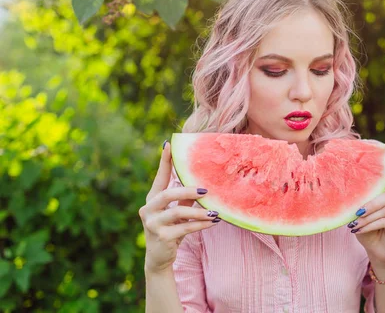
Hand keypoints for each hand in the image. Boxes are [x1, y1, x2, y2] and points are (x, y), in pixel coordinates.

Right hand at [138, 141, 219, 274]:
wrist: (159, 259)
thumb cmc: (170, 230)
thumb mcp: (177, 212)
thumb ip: (184, 198)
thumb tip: (202, 183)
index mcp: (152, 200)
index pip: (159, 178)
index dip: (164, 162)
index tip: (169, 144)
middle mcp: (148, 209)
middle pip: (167, 193)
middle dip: (187, 190)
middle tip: (206, 190)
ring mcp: (152, 224)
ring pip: (177, 211)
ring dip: (199, 211)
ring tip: (215, 212)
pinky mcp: (161, 237)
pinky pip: (185, 227)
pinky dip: (201, 224)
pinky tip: (214, 222)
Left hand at [350, 158, 384, 264]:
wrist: (376, 251)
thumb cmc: (367, 230)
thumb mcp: (361, 216)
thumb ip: (361, 205)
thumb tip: (353, 200)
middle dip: (370, 204)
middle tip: (356, 212)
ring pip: (383, 210)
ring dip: (366, 218)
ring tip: (354, 225)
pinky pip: (384, 221)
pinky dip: (369, 225)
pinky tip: (359, 230)